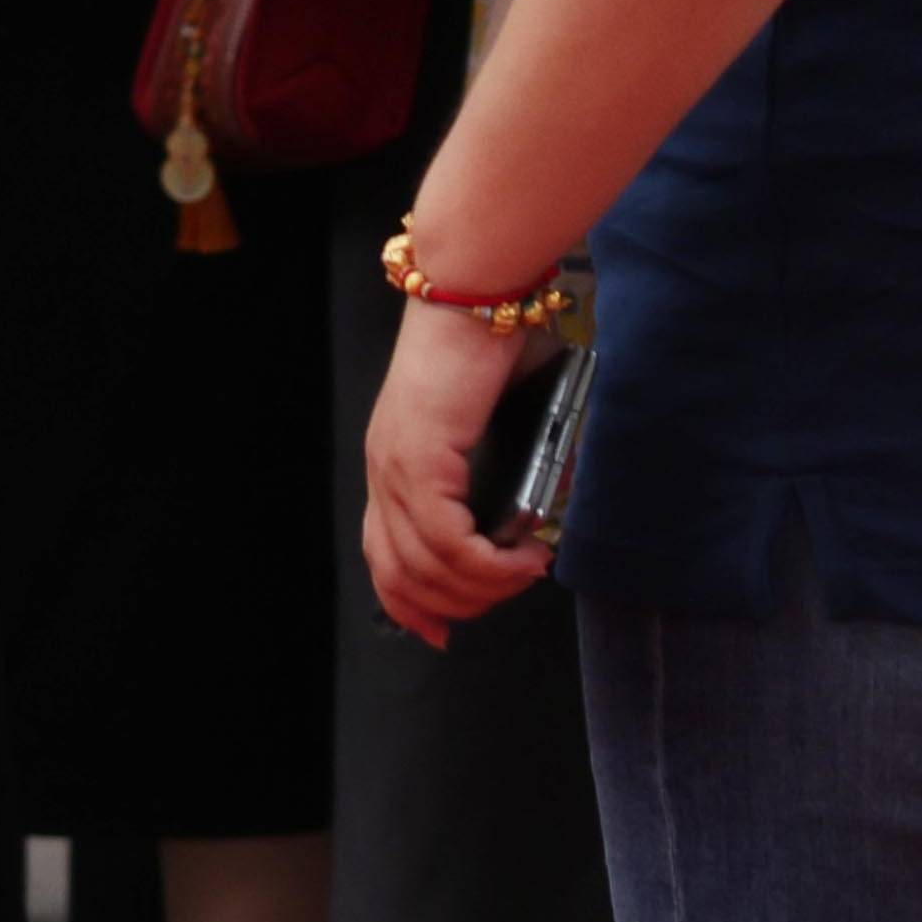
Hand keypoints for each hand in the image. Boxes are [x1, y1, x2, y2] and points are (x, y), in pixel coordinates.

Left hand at [362, 297, 559, 643]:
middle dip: (459, 604)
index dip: (410, 604)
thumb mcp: (498, 420)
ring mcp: (396, 466)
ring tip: (528, 570)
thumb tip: (538, 518)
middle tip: (510, 592)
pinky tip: (525, 552)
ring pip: (428, 567)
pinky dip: (489, 562)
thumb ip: (506, 470)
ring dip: (485, 585)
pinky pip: (447, 541)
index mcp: (395, 463)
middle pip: (402, 575)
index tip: (444, 632)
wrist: (478, 288)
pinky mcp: (419, 458)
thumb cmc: (493, 341)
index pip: (383, 555)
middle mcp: (384, 470)